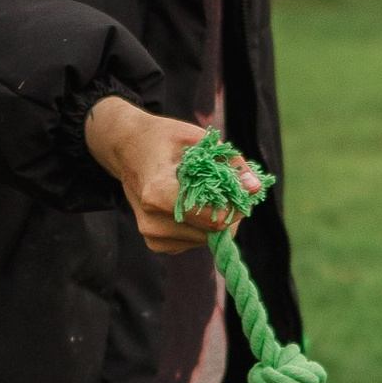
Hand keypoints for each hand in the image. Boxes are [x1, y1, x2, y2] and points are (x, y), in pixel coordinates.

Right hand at [84, 97, 252, 254]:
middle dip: (228, 212)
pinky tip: (190, 204)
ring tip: (202, 192)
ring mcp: (152, 235)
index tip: (239, 188)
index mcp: (158, 192)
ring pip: (206, 238)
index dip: (235, 206)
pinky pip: (194, 241)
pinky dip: (201, 226)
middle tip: (224, 187)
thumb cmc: (164, 139)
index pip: (212, 219)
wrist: (127, 148)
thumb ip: (230, 163)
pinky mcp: (156, 244)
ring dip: (215, 219)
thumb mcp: (199, 139)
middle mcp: (152, 220)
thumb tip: (254, 188)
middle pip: (212, 231)